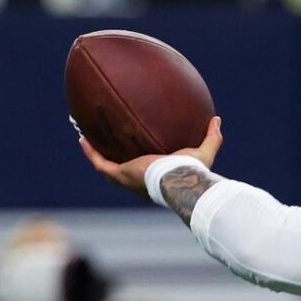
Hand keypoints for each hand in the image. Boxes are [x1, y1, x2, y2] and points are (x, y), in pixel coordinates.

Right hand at [81, 116, 223, 194]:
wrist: (179, 178)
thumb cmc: (192, 170)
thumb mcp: (204, 151)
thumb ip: (212, 137)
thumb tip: (216, 119)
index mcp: (158, 179)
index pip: (148, 172)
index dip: (141, 164)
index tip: (138, 152)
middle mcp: (140, 182)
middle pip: (124, 171)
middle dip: (116, 160)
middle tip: (109, 145)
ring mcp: (129, 179)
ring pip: (108, 168)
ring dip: (97, 155)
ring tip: (89, 140)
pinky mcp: (121, 175)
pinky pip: (100, 163)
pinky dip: (91, 152)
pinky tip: (83, 139)